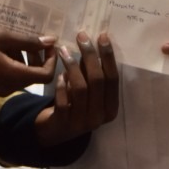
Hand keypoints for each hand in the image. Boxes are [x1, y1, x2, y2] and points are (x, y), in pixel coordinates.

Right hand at [0, 25, 55, 94]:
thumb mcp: (1, 36)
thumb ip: (27, 41)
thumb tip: (50, 41)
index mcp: (13, 77)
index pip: (46, 75)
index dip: (53, 59)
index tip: (50, 42)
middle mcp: (8, 87)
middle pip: (35, 76)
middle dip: (39, 56)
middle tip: (36, 37)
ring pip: (22, 74)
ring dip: (26, 57)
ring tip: (17, 37)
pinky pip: (10, 75)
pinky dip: (14, 61)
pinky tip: (4, 44)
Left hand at [33, 31, 119, 146]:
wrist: (55, 132)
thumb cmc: (75, 105)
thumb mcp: (87, 89)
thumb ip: (90, 72)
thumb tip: (92, 42)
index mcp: (111, 108)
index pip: (113, 79)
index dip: (108, 57)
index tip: (102, 36)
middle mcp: (100, 116)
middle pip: (98, 81)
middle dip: (90, 56)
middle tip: (81, 37)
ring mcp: (82, 122)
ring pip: (81, 89)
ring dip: (72, 66)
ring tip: (63, 50)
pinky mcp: (64, 124)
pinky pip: (64, 101)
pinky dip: (62, 86)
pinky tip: (59, 75)